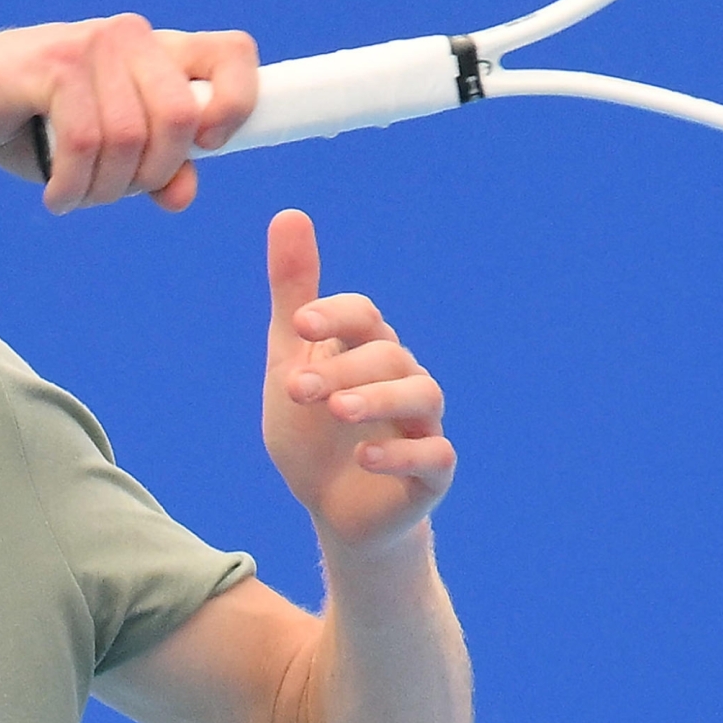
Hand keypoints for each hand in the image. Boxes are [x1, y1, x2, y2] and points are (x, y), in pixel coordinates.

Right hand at [0, 15, 257, 213]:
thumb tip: (183, 193)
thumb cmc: (39, 124)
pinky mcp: (53, 64)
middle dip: (151, 174)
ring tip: (76, 195)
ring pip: (127, 138)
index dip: (237, 103)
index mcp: (159, 50)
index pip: (232, 54)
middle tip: (116, 192)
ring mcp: (92, 45)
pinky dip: (72, 185)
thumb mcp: (106, 151)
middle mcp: (133, 37)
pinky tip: (57, 196)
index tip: (209, 148)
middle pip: (178, 117)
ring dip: (102, 189)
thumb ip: (153, 168)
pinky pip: (83, 142)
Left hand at [262, 209, 453, 549]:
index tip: (298, 323)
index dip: (335, 314)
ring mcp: (421, 424)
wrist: (331, 508)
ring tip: (337, 410)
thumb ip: (294, 295)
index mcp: (366, 349)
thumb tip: (289, 213)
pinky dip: (401, 454)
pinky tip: (365, 458)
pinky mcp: (432, 471)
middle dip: (341, 368)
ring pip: (420, 396)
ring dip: (377, 399)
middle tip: (297, 388)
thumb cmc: (312, 431)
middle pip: (386, 355)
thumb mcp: (291, 361)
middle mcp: (402, 378)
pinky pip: (433, 455)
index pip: (363, 316)